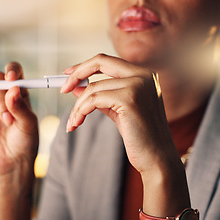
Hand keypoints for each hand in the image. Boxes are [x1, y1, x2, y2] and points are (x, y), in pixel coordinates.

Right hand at [0, 62, 38, 178]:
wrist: (12, 160)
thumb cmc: (25, 140)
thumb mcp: (29, 123)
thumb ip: (21, 106)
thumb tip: (12, 89)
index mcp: (18, 91)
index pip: (13, 70)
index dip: (11, 70)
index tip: (12, 79)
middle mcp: (1, 94)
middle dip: (2, 94)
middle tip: (9, 114)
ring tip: (4, 121)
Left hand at [61, 54, 176, 173]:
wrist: (157, 158)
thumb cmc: (140, 137)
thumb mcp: (119, 111)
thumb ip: (101, 96)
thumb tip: (76, 86)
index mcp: (145, 75)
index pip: (108, 61)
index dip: (85, 66)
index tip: (68, 75)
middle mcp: (144, 75)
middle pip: (100, 61)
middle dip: (76, 74)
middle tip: (62, 89)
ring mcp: (138, 85)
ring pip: (93, 88)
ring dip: (77, 106)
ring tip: (73, 122)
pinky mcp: (130, 99)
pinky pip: (93, 100)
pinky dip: (80, 111)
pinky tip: (76, 123)